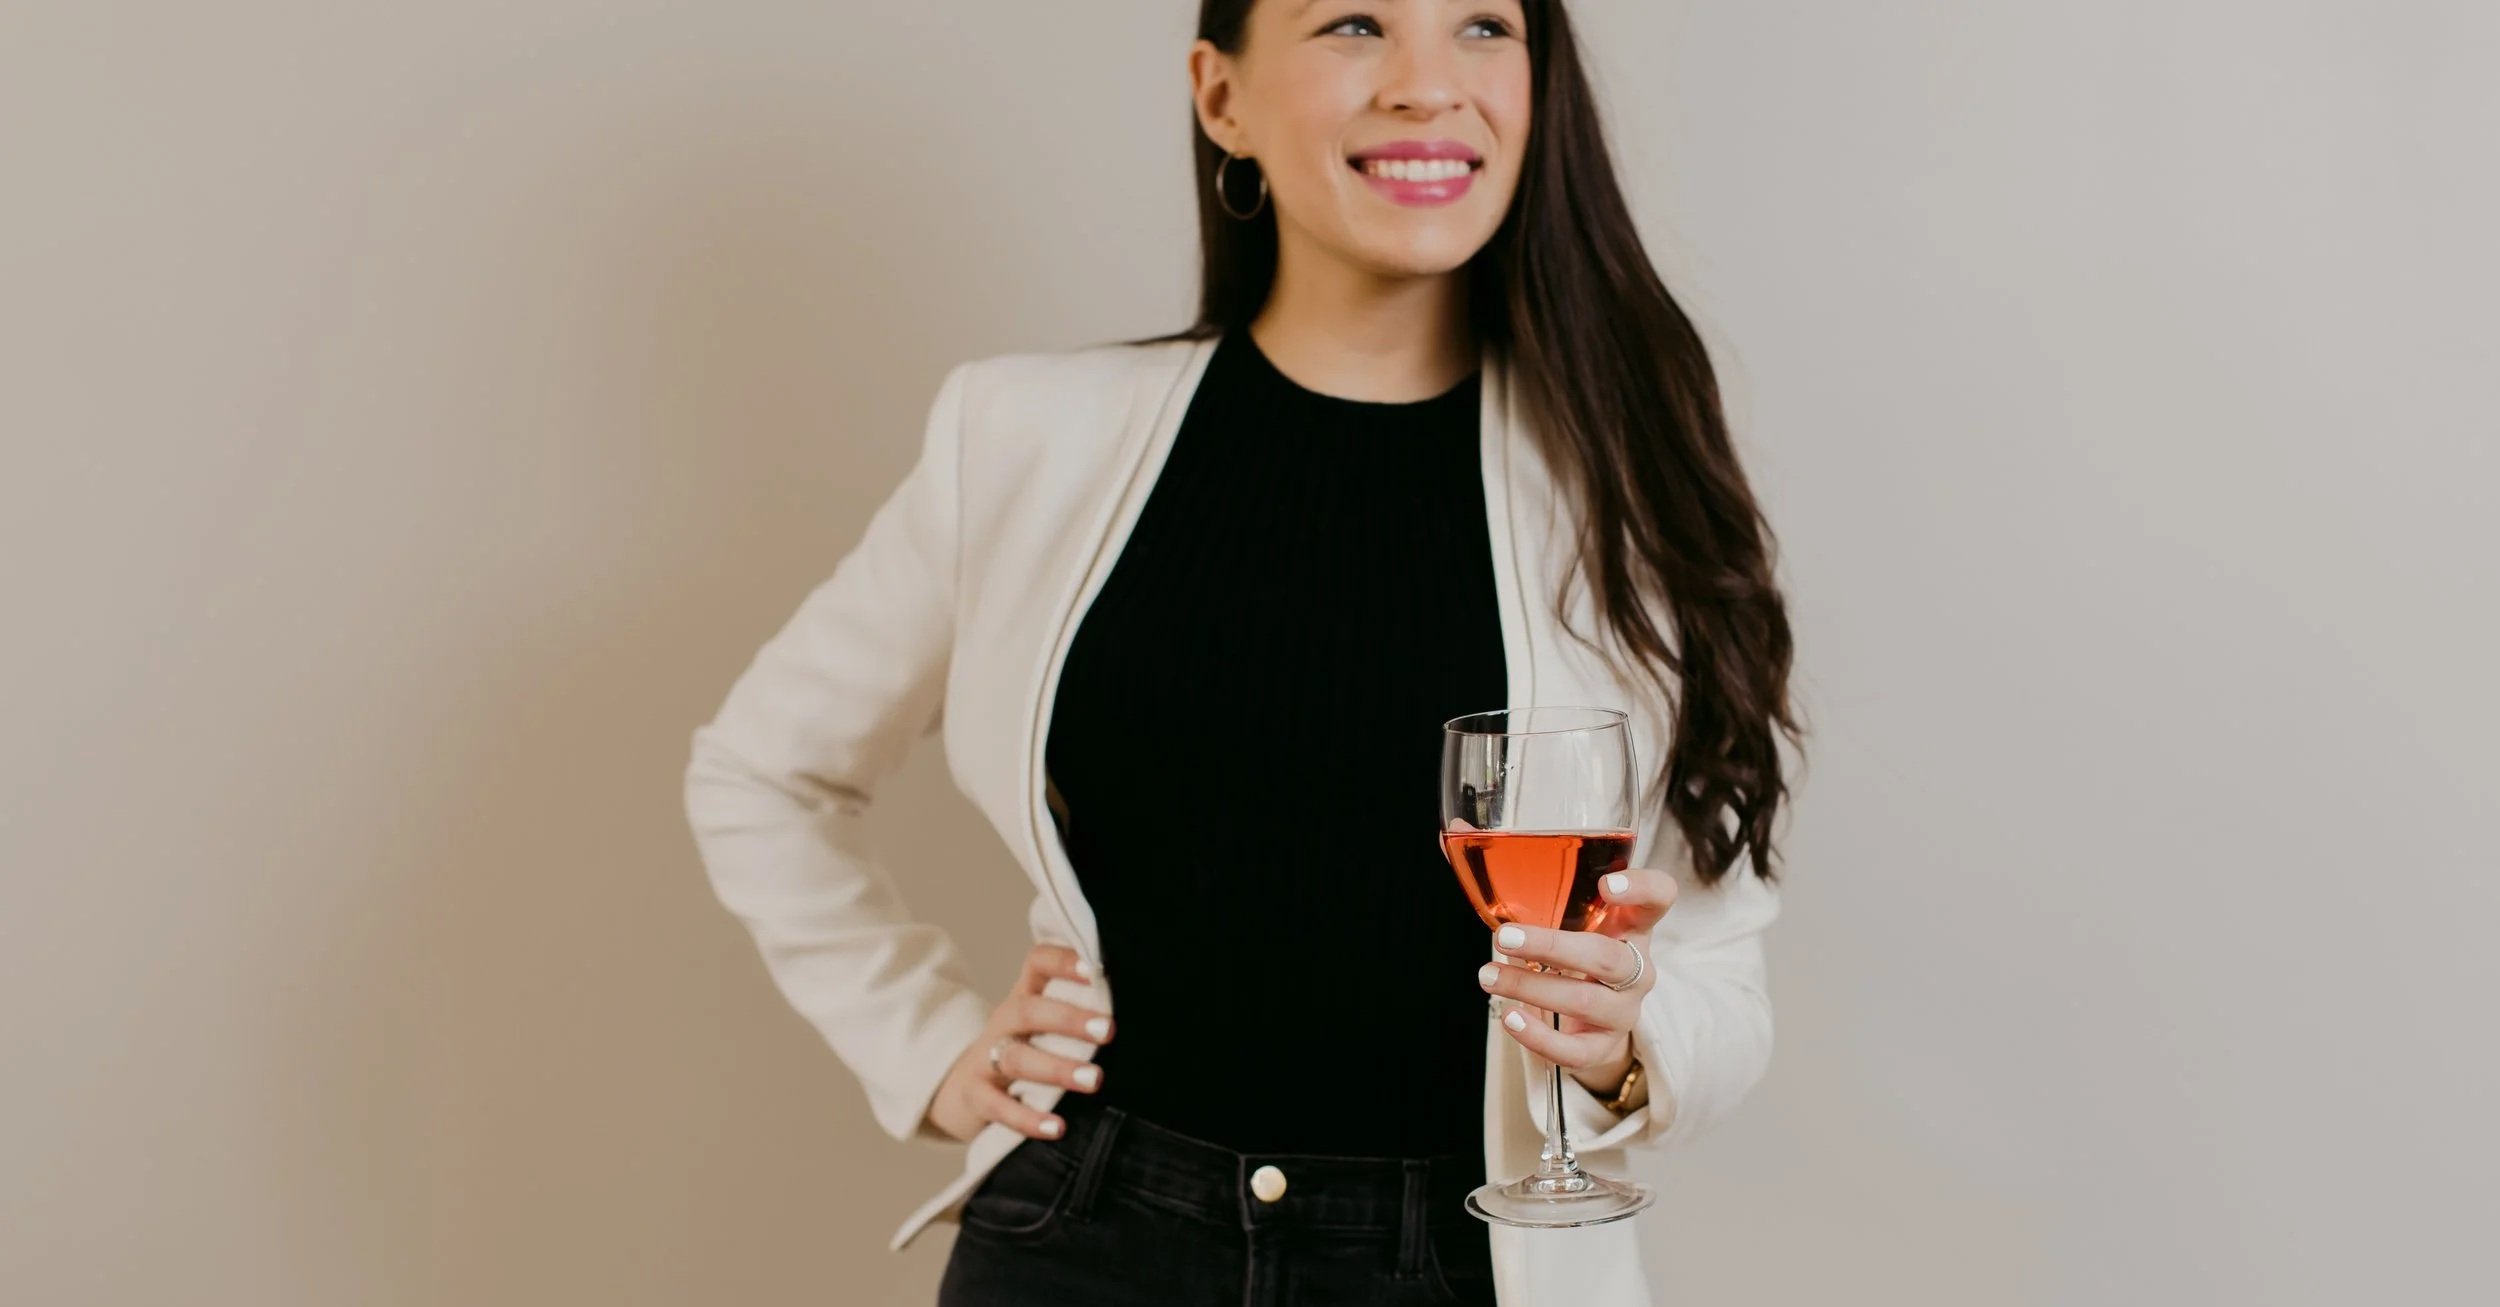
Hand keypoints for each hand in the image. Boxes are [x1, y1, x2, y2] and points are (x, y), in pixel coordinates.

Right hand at [923, 943, 1112, 1142]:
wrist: (960, 1091)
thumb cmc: (1022, 1054)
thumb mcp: (1042, 1029)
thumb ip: (1079, 1016)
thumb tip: (1143, 1015)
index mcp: (1024, 998)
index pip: (1039, 964)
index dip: (1064, 961)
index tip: (1097, 970)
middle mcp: (1003, 1024)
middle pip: (1028, 1011)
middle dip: (1068, 1019)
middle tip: (1107, 1031)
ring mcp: (985, 1059)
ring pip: (1016, 1058)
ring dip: (1056, 1068)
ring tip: (1094, 1080)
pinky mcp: (974, 1096)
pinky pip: (997, 1107)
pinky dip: (1027, 1118)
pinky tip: (1057, 1128)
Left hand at [1477, 867, 1676, 1095]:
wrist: (1592, 1015)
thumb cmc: (1573, 945)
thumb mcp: (1560, 910)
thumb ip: (1515, 872)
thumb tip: (1460, 832)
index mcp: (1630, 922)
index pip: (1661, 896)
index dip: (1643, 889)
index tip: (1607, 884)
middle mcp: (1636, 964)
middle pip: (1609, 956)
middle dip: (1553, 946)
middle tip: (1505, 937)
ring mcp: (1624, 1008)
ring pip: (1587, 1000)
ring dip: (1532, 987)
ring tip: (1488, 976)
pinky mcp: (1604, 1045)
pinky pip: (1579, 1051)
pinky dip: (1542, 1038)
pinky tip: (1512, 1019)